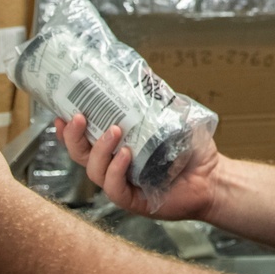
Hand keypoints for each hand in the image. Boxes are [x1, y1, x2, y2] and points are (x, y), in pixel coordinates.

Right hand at [55, 114, 220, 219]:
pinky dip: (117, 171)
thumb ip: (157, 100)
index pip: (84, 140)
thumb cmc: (192, 149)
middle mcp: (115, 166)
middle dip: (73, 137)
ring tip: (114, 130)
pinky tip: (126, 155)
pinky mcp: (135, 200)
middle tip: (79, 117)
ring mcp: (123, 184)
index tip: (60, 114)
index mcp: (117, 147)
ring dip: (100, 149)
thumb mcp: (172, 117)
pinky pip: (115, 189)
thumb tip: (145, 73)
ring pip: (95, 171)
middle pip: (81, 155)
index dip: (68, 130)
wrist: (214, 176)